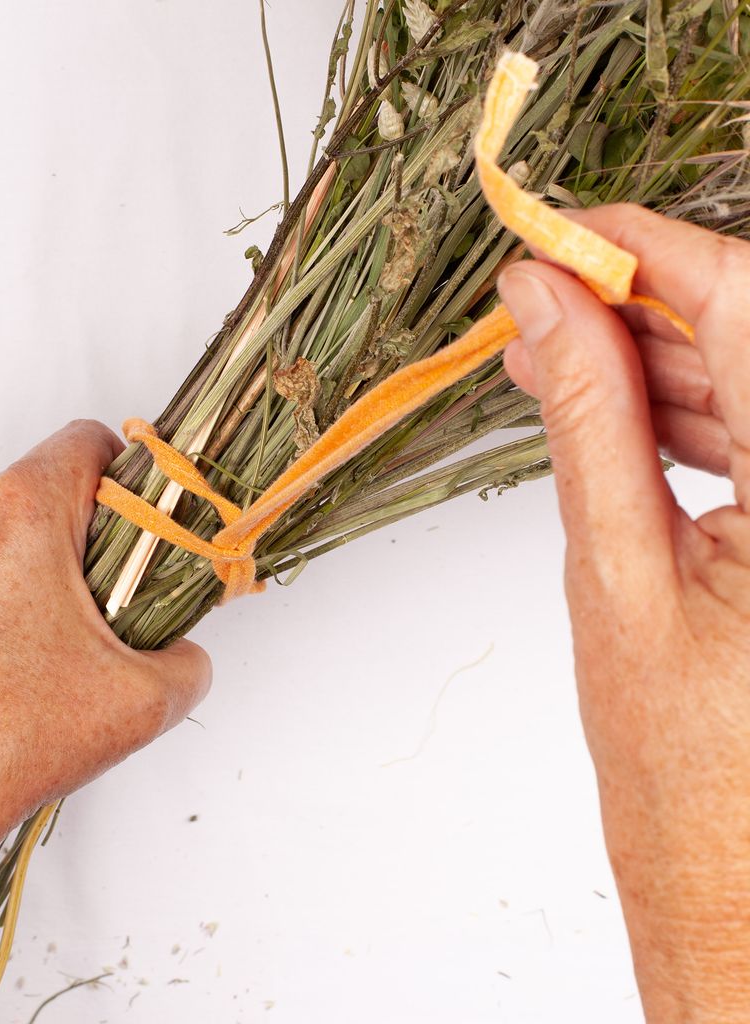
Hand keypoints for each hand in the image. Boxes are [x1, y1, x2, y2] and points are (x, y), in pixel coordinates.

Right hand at [497, 205, 749, 1023]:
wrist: (727, 869)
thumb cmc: (680, 761)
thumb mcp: (614, 569)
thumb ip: (585, 418)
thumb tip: (540, 306)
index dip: (651, 251)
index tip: (563, 232)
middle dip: (636, 303)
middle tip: (534, 295)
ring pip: (748, 375)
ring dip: (646, 355)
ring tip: (544, 352)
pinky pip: (747, 427)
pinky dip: (669, 405)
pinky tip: (597, 398)